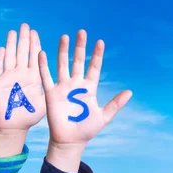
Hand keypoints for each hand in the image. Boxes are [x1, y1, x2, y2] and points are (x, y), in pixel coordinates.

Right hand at [0, 24, 46, 155]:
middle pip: (22, 53)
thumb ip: (55, 93)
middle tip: (25, 25)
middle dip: (23, 39)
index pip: (34, 56)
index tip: (35, 31)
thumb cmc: (30, 116)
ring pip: (9, 57)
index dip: (35, 44)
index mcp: (33, 77)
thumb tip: (70, 86)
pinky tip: (0, 49)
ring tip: (13, 32)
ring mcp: (8, 78)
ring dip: (11, 44)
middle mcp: (20, 74)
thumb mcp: (47, 103)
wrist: (13, 126)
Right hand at [38, 30, 131, 172]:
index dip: (97, 55)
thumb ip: (115, 104)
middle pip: (78, 61)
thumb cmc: (86, 130)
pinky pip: (46, 77)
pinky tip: (42, 53)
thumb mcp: (104, 117)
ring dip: (63, 51)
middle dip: (80, 47)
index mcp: (89, 88)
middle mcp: (75, 85)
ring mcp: (62, 87)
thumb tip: (130, 92)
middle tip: (81, 32)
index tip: (100, 42)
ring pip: (62, 65)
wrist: (69, 141)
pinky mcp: (51, 93)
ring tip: (64, 37)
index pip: (94, 67)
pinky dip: (44, 66)